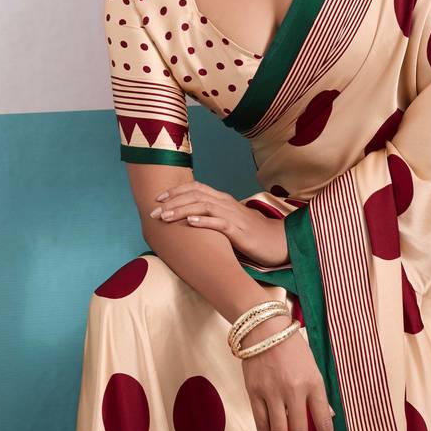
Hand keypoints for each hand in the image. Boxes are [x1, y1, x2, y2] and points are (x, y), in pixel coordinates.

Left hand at [149, 180, 288, 267]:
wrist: (278, 242)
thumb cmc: (251, 234)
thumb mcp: (228, 221)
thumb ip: (211, 216)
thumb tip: (188, 220)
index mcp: (223, 200)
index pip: (196, 188)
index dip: (175, 191)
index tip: (157, 199)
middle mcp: (226, 204)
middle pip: (195, 195)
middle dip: (172, 202)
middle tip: (153, 212)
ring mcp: (233, 216)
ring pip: (203, 206)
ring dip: (182, 210)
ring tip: (165, 216)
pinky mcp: (239, 231)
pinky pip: (219, 223)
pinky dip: (203, 222)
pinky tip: (190, 223)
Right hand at [239, 311, 335, 430]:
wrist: (264, 329)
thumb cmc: (292, 348)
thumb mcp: (313, 367)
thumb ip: (319, 394)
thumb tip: (328, 418)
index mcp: (314, 384)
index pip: (323, 421)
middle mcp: (294, 390)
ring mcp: (272, 392)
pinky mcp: (255, 392)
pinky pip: (260, 422)